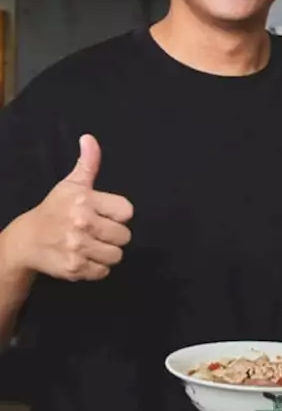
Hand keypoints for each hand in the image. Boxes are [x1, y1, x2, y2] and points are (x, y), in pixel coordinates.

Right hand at [3, 135, 132, 281]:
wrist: (25, 241)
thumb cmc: (54, 210)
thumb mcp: (70, 185)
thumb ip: (87, 164)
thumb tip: (89, 139)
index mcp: (84, 201)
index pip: (127, 211)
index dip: (118, 214)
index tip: (104, 214)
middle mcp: (81, 223)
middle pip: (125, 236)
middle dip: (113, 235)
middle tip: (96, 231)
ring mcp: (77, 247)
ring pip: (116, 255)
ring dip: (106, 252)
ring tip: (91, 244)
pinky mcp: (74, 268)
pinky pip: (103, 271)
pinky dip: (96, 268)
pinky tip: (83, 257)